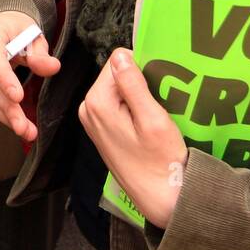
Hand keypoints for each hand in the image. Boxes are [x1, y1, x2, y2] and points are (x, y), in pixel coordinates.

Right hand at [0, 10, 60, 142]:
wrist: (1, 27)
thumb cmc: (18, 30)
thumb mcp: (34, 36)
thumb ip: (41, 54)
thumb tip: (53, 67)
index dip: (4, 79)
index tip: (17, 97)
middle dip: (8, 108)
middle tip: (23, 126)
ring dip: (6, 117)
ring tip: (26, 131)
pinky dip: (1, 114)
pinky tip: (16, 124)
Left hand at [78, 48, 187, 227]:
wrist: (160, 196)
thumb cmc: (160, 160)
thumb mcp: (152, 119)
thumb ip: (133, 84)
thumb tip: (119, 54)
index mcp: (97, 102)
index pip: (120, 61)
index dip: (144, 69)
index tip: (160, 88)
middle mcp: (88, 108)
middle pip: (118, 74)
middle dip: (141, 82)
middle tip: (161, 103)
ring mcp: (93, 119)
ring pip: (120, 89)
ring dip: (141, 96)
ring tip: (157, 115)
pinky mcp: (102, 129)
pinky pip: (119, 104)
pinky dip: (136, 108)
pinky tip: (150, 124)